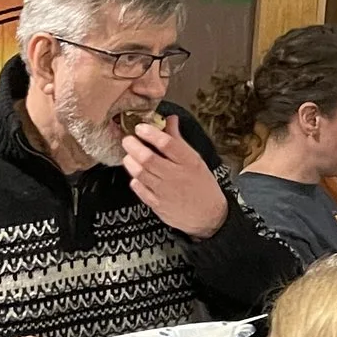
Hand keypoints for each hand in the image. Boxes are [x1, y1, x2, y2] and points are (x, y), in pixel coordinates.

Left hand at [125, 122, 230, 238]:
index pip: (167, 143)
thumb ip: (178, 140)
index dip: (151, 133)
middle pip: (148, 158)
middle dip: (133, 146)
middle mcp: (176, 176)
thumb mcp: (195, 160)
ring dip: (130, 162)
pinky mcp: (157, 205)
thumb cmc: (202, 186)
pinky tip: (136, 175)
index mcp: (189, 162)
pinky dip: (135, 180)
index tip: (140, 127)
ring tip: (129, 156)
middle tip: (128, 140)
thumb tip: (169, 120)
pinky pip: (140, 190)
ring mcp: (165, 192)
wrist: (208, 216)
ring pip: (140, 173)